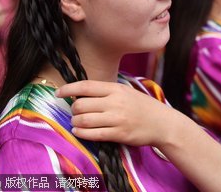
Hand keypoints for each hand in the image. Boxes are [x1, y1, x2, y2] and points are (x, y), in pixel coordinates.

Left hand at [56, 80, 179, 147]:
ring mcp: (117, 119)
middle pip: (81, 104)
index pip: (86, 86)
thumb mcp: (127, 92)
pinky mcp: (118, 134)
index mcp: (116, 89)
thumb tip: (82, 93)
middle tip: (75, 112)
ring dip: (75, 122)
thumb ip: (107, 92)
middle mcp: (115, 102)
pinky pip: (93, 134)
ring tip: (77, 122)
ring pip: (84, 120)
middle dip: (73, 109)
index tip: (58, 92)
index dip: (68, 89)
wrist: (162, 123)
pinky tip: (79, 131)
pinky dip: (81, 133)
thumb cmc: (143, 107)